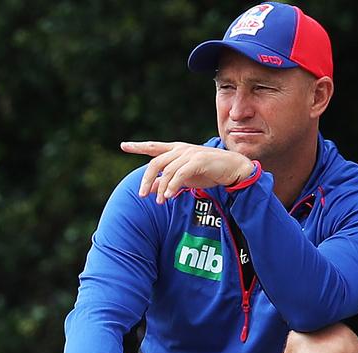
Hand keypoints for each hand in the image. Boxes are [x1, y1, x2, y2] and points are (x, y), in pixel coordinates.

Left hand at [121, 141, 254, 203]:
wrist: (233, 169)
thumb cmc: (209, 172)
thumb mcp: (185, 178)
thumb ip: (167, 181)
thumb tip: (150, 189)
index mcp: (177, 150)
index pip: (154, 147)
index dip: (138, 146)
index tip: (123, 145)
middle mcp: (181, 149)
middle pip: (156, 162)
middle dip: (147, 179)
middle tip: (142, 195)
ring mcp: (190, 154)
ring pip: (167, 170)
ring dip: (162, 188)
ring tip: (160, 202)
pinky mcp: (198, 161)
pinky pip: (180, 174)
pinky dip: (173, 186)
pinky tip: (169, 196)